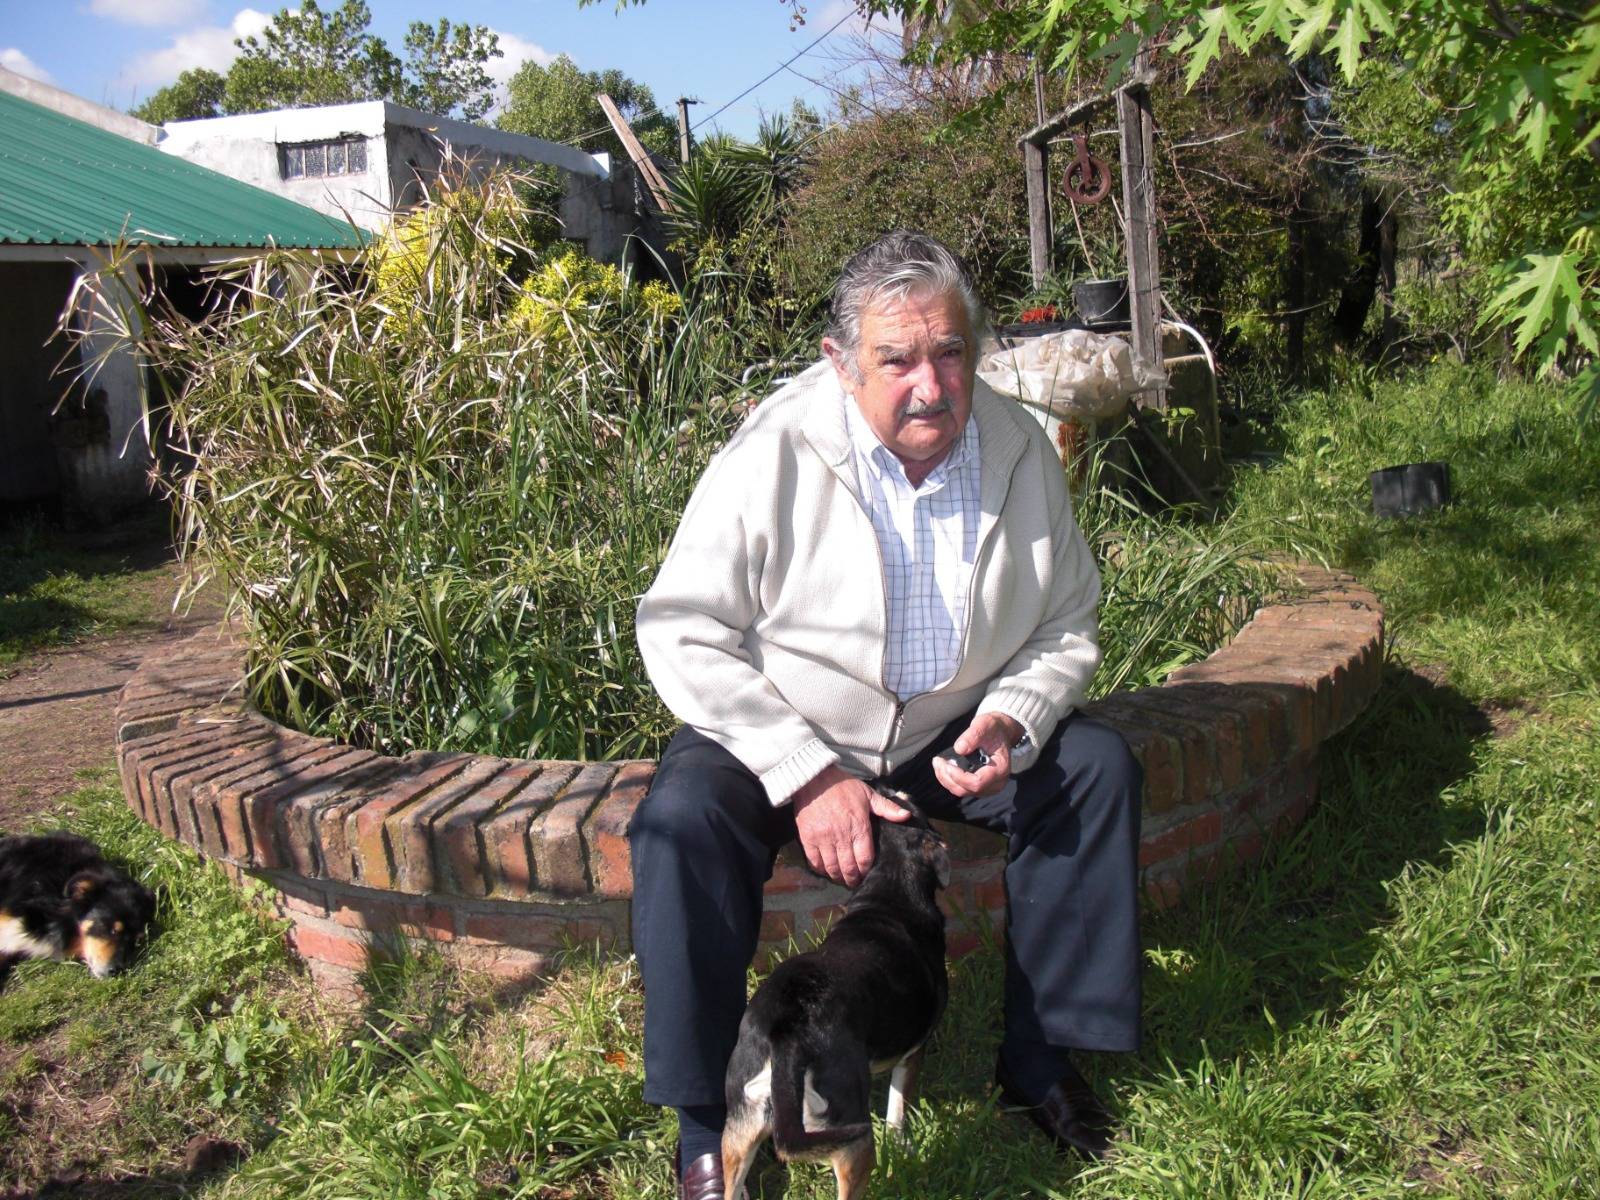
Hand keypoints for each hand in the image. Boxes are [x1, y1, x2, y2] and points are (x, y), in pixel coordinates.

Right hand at [792, 766, 910, 886]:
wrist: (814, 779)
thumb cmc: (843, 786)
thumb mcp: (868, 794)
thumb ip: (887, 808)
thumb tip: (906, 817)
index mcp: (859, 826)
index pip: (865, 858)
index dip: (865, 871)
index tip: (866, 875)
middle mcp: (841, 835)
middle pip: (849, 867)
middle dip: (853, 878)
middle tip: (854, 882)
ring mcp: (823, 838)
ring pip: (832, 867)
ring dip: (838, 876)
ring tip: (842, 878)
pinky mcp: (807, 838)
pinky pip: (815, 861)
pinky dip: (821, 869)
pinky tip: (826, 870)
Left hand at [933, 712, 1023, 798]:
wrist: (1000, 734)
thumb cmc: (994, 729)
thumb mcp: (984, 724)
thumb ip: (973, 735)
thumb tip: (959, 748)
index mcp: (1000, 769)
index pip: (977, 782)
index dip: (959, 777)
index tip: (947, 764)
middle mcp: (996, 783)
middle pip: (966, 790)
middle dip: (948, 777)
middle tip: (938, 761)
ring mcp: (987, 787)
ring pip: (961, 791)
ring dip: (946, 779)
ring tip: (938, 762)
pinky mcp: (979, 787)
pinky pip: (961, 788)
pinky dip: (949, 779)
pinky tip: (943, 767)